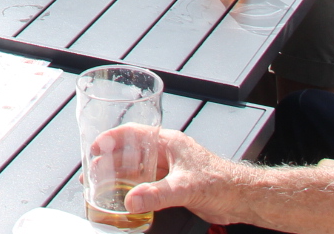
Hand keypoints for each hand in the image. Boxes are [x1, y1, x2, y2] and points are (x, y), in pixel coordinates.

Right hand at [102, 125, 246, 223]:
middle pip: (131, 152)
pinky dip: (133, 190)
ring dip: (119, 177)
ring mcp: (169, 170)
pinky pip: (146, 185)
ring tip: (100, 185)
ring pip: (137, 170)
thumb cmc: (222, 182)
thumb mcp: (185, 187)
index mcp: (168, 143)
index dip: (111, 138)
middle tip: (92, 171)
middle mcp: (166, 154)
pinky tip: (124, 198)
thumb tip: (131, 200)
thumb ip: (157, 194)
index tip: (95, 147)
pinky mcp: (172, 185)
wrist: (241, 199)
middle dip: (110, 161)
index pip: (133, 133)